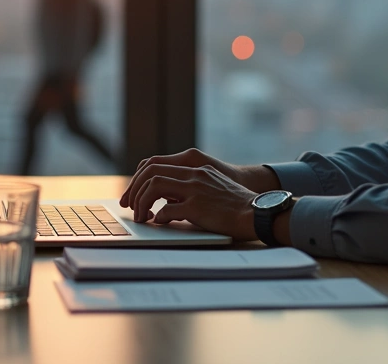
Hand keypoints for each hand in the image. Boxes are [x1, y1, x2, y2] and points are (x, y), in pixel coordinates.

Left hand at [120, 148, 277, 208]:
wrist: (258, 213)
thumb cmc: (237, 206)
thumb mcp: (213, 187)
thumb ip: (191, 188)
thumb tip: (166, 201)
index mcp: (196, 168)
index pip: (156, 163)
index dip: (139, 178)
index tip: (132, 194)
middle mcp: (194, 175)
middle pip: (151, 172)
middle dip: (134, 189)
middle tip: (129, 206)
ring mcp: (195, 189)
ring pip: (154, 187)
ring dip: (142, 203)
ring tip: (142, 217)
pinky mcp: (197, 207)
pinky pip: (166, 210)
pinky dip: (158, 218)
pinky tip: (160, 223)